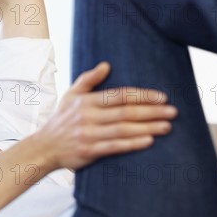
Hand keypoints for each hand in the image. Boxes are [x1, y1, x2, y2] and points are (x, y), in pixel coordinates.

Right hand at [35, 62, 177, 171]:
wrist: (44, 147)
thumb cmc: (61, 120)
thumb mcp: (70, 95)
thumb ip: (88, 80)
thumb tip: (106, 65)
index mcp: (87, 101)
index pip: (120, 95)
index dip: (143, 96)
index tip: (162, 97)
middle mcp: (88, 116)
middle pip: (126, 112)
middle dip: (152, 111)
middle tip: (172, 111)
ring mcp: (89, 134)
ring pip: (123, 129)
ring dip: (148, 127)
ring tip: (167, 126)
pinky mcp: (89, 151)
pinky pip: (115, 146)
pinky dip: (133, 143)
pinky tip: (148, 141)